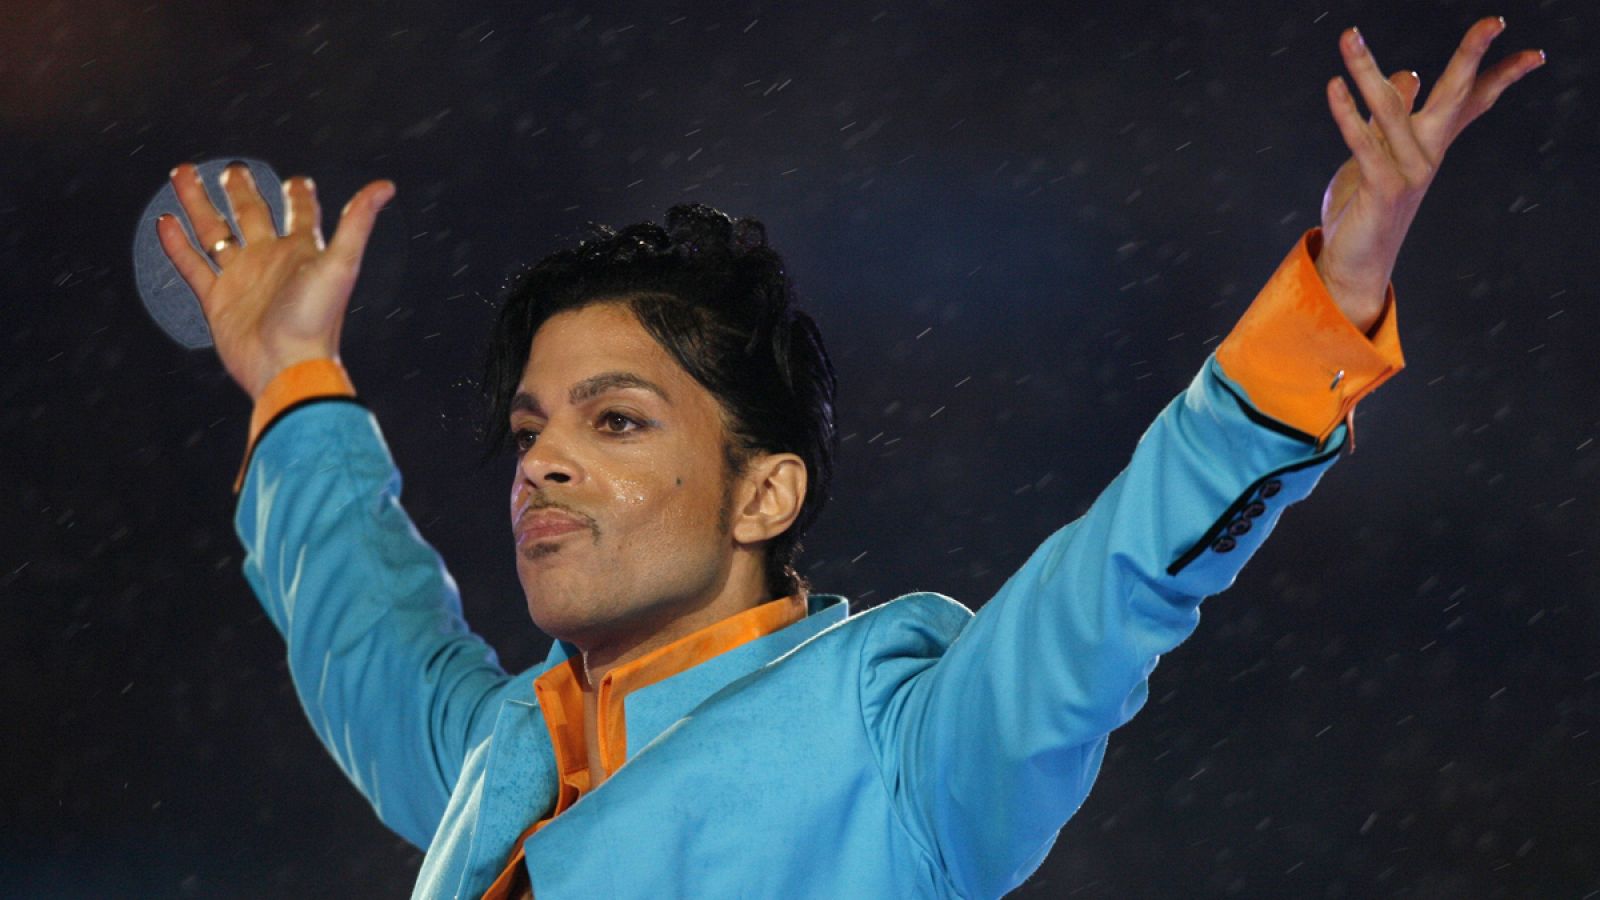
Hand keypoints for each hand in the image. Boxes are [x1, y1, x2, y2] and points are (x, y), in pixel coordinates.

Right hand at [156, 162, 395, 399]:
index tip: (296, 180)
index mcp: (301, 252)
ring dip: (198, 204)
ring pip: (214, 232)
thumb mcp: (341, 263)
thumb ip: (358, 222)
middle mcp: (270, 262)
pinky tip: (165, 222)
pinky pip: (193, 266)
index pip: (301, 214)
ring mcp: (242, 279)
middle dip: (241, 191)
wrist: (286, 367)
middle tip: (232, 169)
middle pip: (251, 215)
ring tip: (183, 174)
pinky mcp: (217, 300)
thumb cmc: (317, 320)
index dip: (299, 196)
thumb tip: (386, 186)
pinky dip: (177, 245)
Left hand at [1315, 17, 1543, 333]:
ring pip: (1390, 110)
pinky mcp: (1382, 188)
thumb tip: (1409, 74)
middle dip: (1471, 58)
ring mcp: (1409, 172)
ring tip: (1349, 37)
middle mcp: (1427, 155)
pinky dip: (1346, 113)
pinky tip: (1334, 86)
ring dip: (1366, 70)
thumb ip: (1393, 116)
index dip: (1500, 77)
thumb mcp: (1377, 153)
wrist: (1354, 263)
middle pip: (1455, 97)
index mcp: (1430, 144)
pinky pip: (1363, 143)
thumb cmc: (1365, 207)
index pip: (1472, 102)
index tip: (1533, 54)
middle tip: (1494, 22)